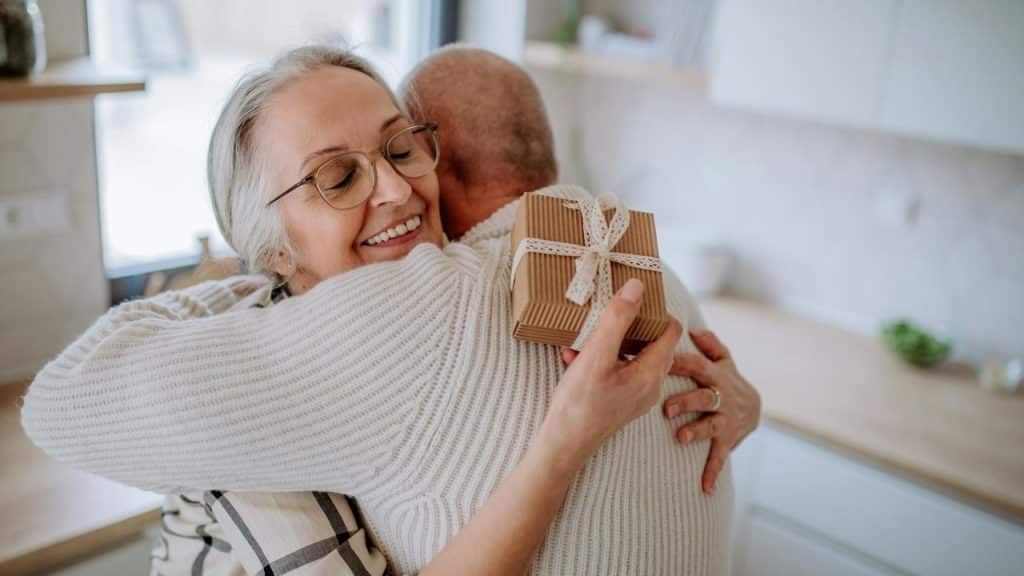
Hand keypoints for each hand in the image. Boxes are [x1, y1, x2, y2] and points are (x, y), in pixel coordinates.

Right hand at [543, 278, 682, 466]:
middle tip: (606, 313)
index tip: (632, 298)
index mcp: (651, 373)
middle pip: (653, 341)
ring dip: (609, 342)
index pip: (671, 330)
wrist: (563, 446)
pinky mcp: (622, 401)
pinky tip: (573, 358)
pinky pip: (620, 370)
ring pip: (633, 355)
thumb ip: (617, 320)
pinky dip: (601, 359)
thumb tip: (637, 287)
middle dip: (629, 324)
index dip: (655, 310)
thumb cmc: (579, 405)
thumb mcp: (596, 356)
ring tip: (581, 339)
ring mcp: (637, 395)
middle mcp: (651, 385)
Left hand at [662, 330, 761, 494]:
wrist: (755, 408)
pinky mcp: (728, 440)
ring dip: (696, 431)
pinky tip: (703, 487)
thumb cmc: (727, 378)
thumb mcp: (722, 359)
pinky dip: (712, 472)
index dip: (680, 362)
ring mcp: (726, 420)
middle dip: (686, 401)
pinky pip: (720, 457)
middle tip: (666, 408)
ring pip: (711, 425)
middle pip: (705, 396)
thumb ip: (709, 343)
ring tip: (679, 438)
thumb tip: (692, 327)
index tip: (661, 359)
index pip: (697, 365)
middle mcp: (722, 397)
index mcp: (716, 375)